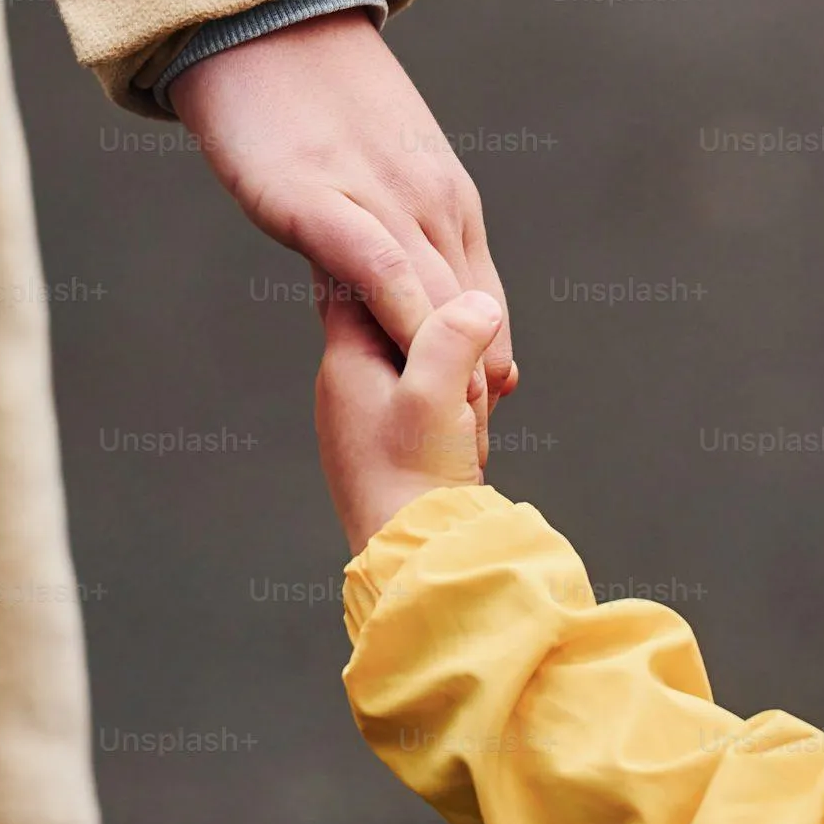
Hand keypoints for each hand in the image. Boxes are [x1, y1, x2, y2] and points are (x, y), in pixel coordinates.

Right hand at [169, 8, 516, 397]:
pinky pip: (378, 265)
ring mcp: (380, 195)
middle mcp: (431, 197)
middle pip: (471, 308)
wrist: (261, 24)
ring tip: (449, 433)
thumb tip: (404, 275)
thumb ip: (398, 221)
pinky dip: (401, 315)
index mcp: (447, 195)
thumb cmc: (310, 99)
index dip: (487, 361)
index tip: (486, 416)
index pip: (482, 296)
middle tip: (471, 448)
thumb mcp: (376, 167)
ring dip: (448, 367)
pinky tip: (406, 360)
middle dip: (476, 381)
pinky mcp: (322, 197)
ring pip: (437, 295)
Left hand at [316, 286, 503, 551]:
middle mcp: (348, 385)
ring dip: (459, 381)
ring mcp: (370, 417)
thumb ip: (453, 336)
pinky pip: (433, 403)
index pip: (355, 280)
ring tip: (469, 417)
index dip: (399, 265)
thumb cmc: (414, 482)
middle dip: (446, 336)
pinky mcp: (396, 445)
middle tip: (471, 371)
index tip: (432, 262)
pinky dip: (459, 410)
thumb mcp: (436, 394)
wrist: (417, 561)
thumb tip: (478, 302)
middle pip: (400, 320)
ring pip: (424, 364)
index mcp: (345, 361)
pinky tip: (473, 437)